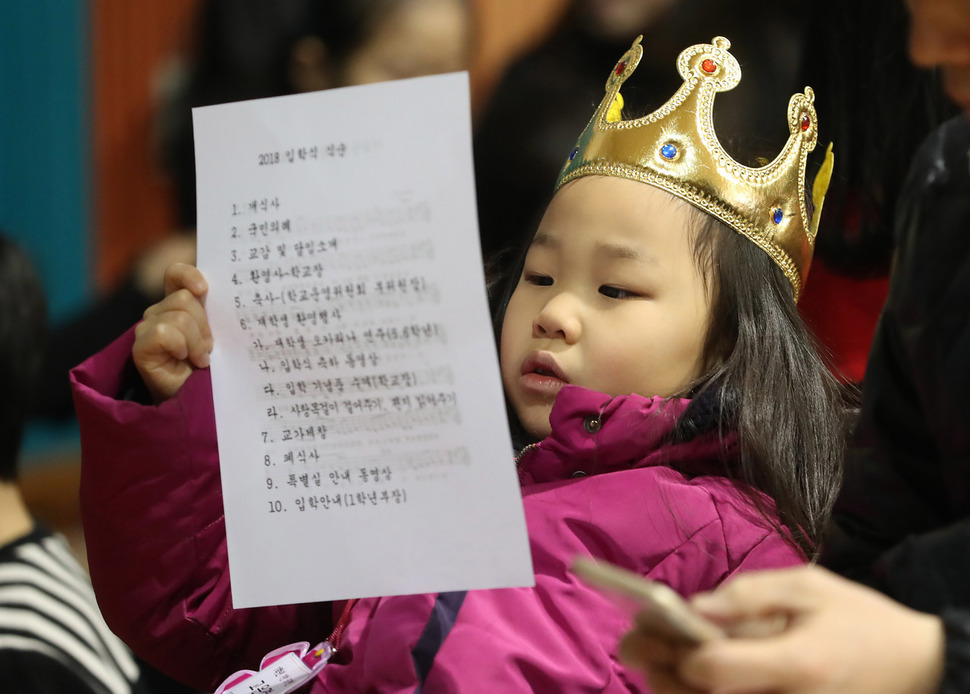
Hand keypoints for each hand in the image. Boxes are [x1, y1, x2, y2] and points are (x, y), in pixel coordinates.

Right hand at [133, 263, 211, 402]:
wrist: (201, 403)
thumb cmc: (214, 370)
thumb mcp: (221, 336)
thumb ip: (218, 314)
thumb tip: (235, 294)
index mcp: (179, 306)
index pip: (175, 275)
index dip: (188, 275)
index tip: (204, 290)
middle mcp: (160, 313)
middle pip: (184, 299)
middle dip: (204, 325)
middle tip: (209, 348)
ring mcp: (147, 329)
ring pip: (177, 317)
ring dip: (196, 340)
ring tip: (200, 358)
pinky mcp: (140, 347)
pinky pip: (162, 333)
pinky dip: (180, 346)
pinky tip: (184, 360)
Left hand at [623, 566, 945, 693]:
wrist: (918, 670)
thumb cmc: (860, 621)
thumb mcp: (810, 588)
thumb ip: (750, 594)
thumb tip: (694, 607)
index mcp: (795, 664)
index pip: (715, 670)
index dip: (679, 650)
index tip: (654, 625)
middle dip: (660, 671)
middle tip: (631, 643)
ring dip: (673, 689)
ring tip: (651, 659)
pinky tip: (686, 675)